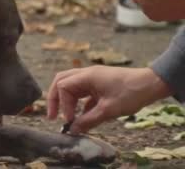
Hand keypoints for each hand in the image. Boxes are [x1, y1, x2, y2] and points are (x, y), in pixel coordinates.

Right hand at [47, 66, 171, 133]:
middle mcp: (86, 74)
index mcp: (87, 76)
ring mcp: (92, 77)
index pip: (63, 88)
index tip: (69, 120)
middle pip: (60, 81)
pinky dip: (77, 102)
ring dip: (65, 99)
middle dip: (54, 99)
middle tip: (52, 115)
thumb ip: (88, 120)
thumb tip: (73, 130)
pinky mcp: (98, 83)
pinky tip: (81, 115)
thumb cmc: (131, 94)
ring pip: (69, 85)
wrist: (151, 84)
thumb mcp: (108, 110)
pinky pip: (81, 91)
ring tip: (64, 115)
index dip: (63, 105)